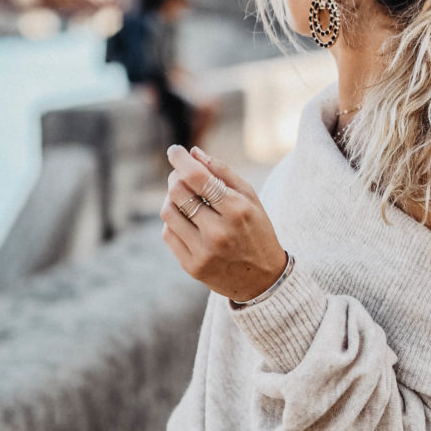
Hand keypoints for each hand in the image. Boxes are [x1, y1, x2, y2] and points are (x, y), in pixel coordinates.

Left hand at [160, 145, 287, 301]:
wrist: (263, 279)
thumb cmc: (257, 230)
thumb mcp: (250, 198)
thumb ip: (223, 172)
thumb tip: (193, 153)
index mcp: (236, 210)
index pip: (197, 178)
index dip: (180, 160)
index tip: (174, 150)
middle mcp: (218, 232)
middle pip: (177, 192)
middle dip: (175, 177)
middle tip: (181, 175)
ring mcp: (203, 252)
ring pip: (168, 212)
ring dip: (171, 199)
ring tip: (183, 197)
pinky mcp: (191, 266)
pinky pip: (168, 233)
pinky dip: (173, 220)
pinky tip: (187, 220)